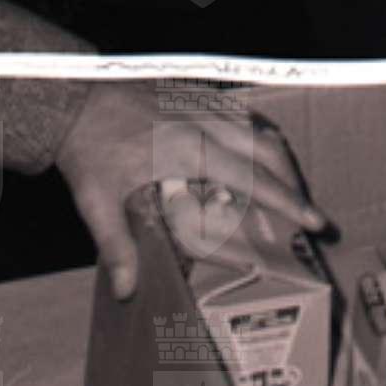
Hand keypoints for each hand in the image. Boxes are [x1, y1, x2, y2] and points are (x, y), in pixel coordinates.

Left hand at [52, 88, 324, 299]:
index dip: (288, 201)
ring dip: (280, 159)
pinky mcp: (198, 94)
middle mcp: (206, 123)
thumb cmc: (87, 150)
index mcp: (189, 150)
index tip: (314, 221)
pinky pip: (244, 113)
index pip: (254, 178)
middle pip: (270, 150)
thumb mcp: (97, 201)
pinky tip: (257, 152)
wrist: (71, 100)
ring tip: (287, 187)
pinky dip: (261, 135)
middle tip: (306, 211)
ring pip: (261, 128)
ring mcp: (204, 105)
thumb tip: (127, 291)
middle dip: (294, 183)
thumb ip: (117, 245)